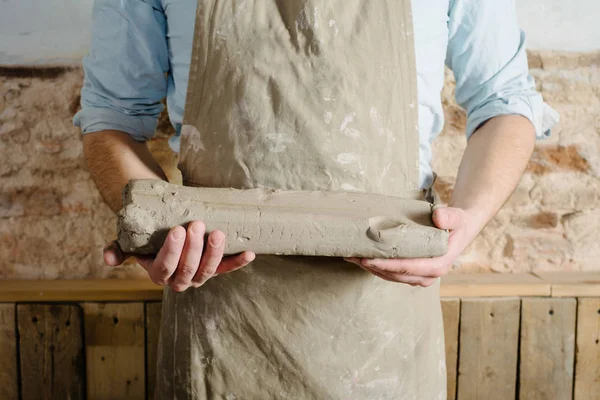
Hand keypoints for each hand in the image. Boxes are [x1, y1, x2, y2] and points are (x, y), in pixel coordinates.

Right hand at [103, 221, 255, 291]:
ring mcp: (200, 276)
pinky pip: (228, 268)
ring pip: (209, 271)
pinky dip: (239, 262)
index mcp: (159, 274)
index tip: (177, 229)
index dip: (172, 251)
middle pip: (189, 269)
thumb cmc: (147, 237)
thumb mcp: (130, 243)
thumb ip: (118, 250)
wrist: (166, 231)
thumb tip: (108, 258)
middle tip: (197, 224)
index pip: (164, 267)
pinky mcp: (216, 269)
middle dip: (194, 248)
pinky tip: (250, 253)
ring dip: (215, 253)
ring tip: (218, 232)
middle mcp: (180, 280)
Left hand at [345, 207, 479, 286]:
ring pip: (391, 276)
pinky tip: (361, 258)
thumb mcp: (457, 216)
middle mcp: (428, 275)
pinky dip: (375, 267)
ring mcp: (419, 276)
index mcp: (438, 264)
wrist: (459, 230)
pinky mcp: (411, 273)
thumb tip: (438, 217)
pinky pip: (391, 273)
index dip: (388, 265)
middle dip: (373, 267)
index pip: (409, 268)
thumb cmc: (456, 223)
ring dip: (371, 268)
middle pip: (396, 275)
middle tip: (353, 256)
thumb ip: (450, 216)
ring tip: (352, 257)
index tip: (369, 259)